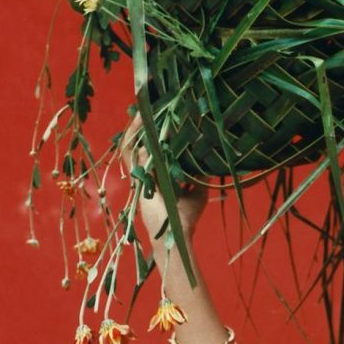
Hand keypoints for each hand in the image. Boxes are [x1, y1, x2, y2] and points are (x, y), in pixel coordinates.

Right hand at [121, 113, 207, 247]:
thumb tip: (212, 161)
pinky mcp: (138, 181)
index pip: (152, 149)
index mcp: (158, 176)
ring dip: (136, 130)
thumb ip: (201, 178)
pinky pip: (132, 158)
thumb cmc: (185, 218)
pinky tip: (142, 127)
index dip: (153, 134)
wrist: (176, 235)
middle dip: (141, 127)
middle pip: (140, 144)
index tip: (160, 116)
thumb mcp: (197, 193)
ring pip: (131, 148)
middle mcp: (147, 174)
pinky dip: (136, 143)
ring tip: (142, 112)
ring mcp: (141, 177)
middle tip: (148, 108)